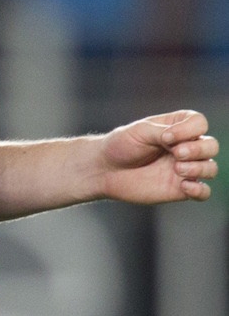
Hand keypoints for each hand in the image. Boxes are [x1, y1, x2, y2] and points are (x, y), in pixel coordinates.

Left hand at [98, 109, 218, 203]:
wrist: (105, 169)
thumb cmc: (121, 145)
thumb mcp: (140, 131)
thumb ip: (163, 132)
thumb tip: (181, 142)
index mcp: (178, 127)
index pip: (199, 123)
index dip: (189, 129)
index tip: (166, 137)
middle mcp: (186, 146)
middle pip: (211, 146)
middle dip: (198, 149)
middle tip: (176, 153)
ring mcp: (185, 168)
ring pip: (211, 168)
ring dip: (199, 168)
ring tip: (177, 169)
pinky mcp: (180, 189)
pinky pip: (203, 192)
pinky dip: (200, 190)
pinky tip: (185, 186)